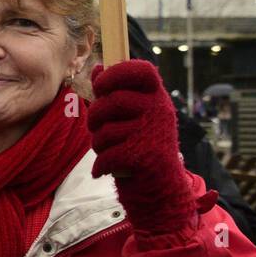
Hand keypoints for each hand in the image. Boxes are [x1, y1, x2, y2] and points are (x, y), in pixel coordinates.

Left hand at [88, 60, 195, 236]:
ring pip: (105, 131)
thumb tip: (99, 67)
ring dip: (98, 145)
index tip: (101, 86)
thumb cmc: (140, 146)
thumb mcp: (131, 116)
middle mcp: (160, 110)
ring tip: (109, 151)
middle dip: (94, 117)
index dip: (116, 74)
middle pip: (111, 102)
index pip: (141, 70)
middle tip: (97, 128)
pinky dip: (101, 166)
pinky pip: (107, 155)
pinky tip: (104, 170)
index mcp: (156, 96)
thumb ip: (114, 92)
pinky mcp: (146, 156)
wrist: (160, 188)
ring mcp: (154, 132)